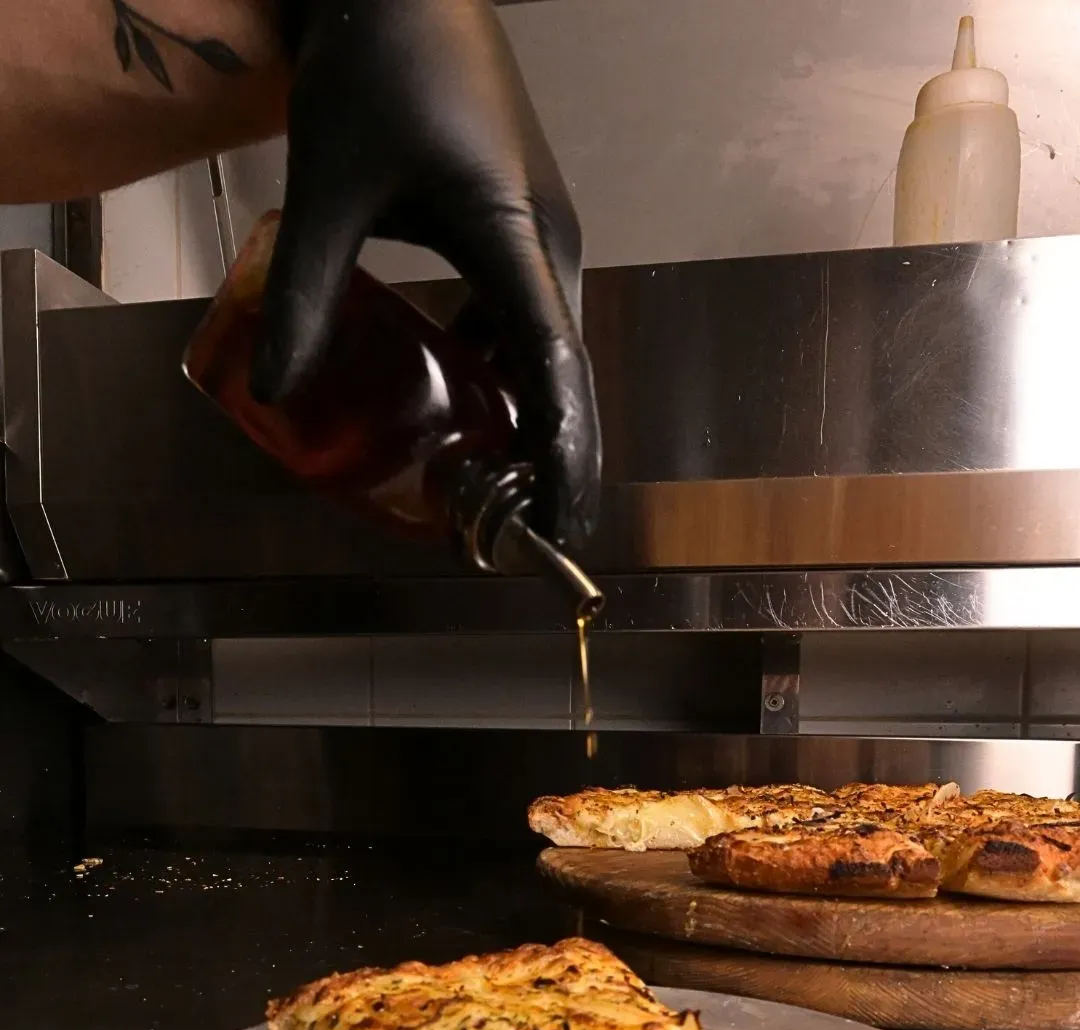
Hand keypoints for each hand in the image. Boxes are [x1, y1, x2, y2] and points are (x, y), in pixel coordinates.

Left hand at [251, 0, 600, 549]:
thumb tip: (277, 393)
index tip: (560, 523)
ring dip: (519, 414)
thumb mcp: (327, 190)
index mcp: (516, 241)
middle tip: (511, 525)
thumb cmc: (377, 68)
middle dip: (545, 456)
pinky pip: (519, 317)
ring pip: (543, 349)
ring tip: (481, 478)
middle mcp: (548, 246)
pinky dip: (494, 368)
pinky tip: (448, 391)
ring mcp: (540, 235)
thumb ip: (306, 294)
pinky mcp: (517, 226)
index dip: (563, 455)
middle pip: (560, 374)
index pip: (556, 371)